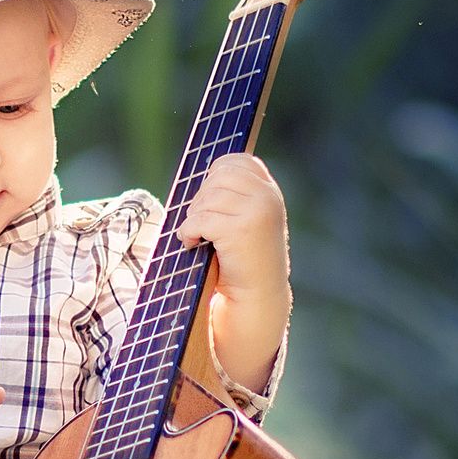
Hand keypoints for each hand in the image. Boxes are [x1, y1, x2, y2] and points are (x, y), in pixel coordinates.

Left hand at [178, 152, 291, 394]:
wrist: (257, 296)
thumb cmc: (243, 260)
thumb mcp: (245, 219)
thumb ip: (233, 195)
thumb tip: (201, 174)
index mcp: (269, 191)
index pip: (236, 161)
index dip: (214, 177)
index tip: (209, 202)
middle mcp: (268, 197)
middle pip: (217, 177)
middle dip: (201, 199)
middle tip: (200, 225)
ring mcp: (257, 211)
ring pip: (207, 198)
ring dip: (193, 218)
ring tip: (199, 237)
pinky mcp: (240, 229)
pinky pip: (199, 219)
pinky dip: (188, 232)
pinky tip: (193, 245)